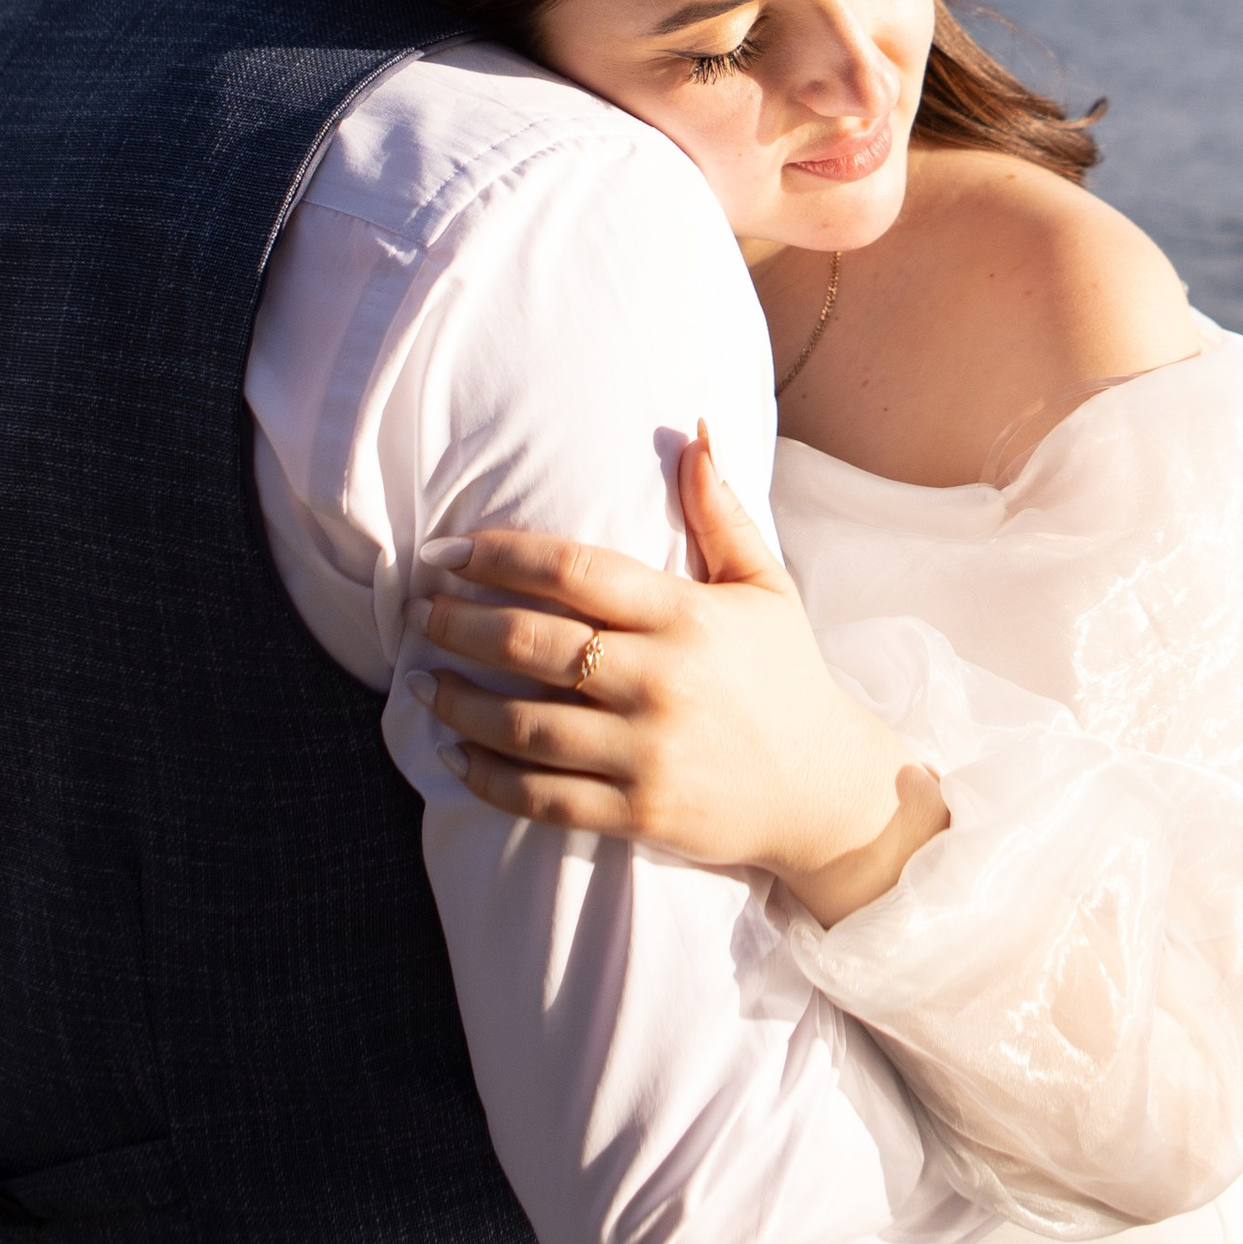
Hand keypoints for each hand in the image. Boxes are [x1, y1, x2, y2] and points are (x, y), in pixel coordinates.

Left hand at [409, 429, 948, 927]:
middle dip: (461, 623)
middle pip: (535, 644)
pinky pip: (542, 798)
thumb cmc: (786, 674)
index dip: (501, 557)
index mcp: (688, 616)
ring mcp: (649, 753)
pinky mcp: (638, 814)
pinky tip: (452, 755)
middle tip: (418, 610)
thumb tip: (697, 430)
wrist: (824, 791)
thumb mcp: (765, 584)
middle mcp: (663, 682)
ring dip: (458, 702)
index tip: (449, 552)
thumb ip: (722, 510)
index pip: (576, 572)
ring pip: (525, 725)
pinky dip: (487, 777)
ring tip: (420, 677)